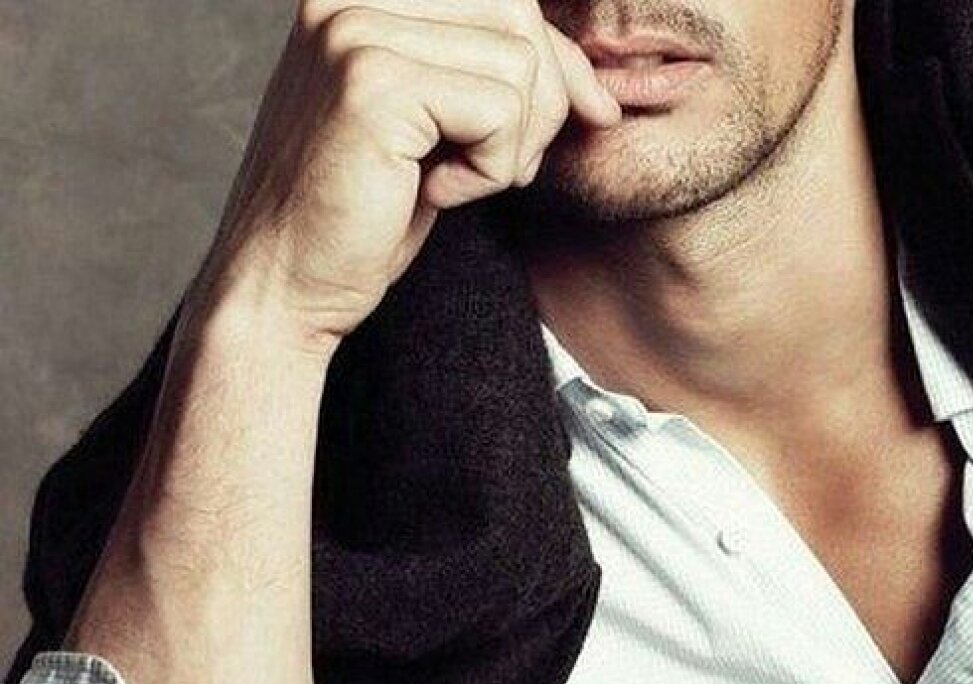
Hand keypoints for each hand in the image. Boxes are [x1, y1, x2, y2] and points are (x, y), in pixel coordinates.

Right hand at [196, 0, 619, 347]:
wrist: (284, 282)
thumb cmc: (363, 211)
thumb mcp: (443, 127)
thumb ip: (499, 76)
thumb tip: (602, 87)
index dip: (555, 60)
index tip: (577, 116)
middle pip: (517, 13)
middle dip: (544, 101)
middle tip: (500, 167)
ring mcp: (354, 31)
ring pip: (520, 64)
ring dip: (514, 142)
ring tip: (455, 179)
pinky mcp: (372, 85)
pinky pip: (501, 111)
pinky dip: (490, 168)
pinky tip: (435, 193)